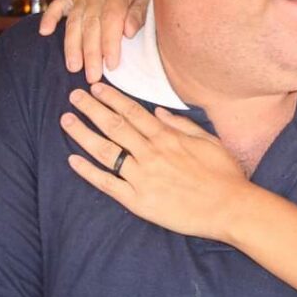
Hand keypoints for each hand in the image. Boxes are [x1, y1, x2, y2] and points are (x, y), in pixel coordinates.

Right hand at [38, 0, 152, 83]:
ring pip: (74, 21)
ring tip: (73, 67)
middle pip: (91, 24)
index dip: (110, 43)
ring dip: (72, 46)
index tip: (111, 65)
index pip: (111, 18)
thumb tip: (128, 32)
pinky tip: (44, 32)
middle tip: (92, 76)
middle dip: (91, 53)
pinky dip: (50, 17)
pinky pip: (59, 5)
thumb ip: (139, 13)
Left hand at [59, 82, 252, 241]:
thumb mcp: (207, 140)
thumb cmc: (223, 173)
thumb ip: (181, 124)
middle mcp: (151, 153)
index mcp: (167, 137)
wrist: (229, 207)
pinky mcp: (138, 200)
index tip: (96, 88)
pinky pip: (107, 183)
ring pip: (105, 150)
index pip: (132, 112)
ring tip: (67, 121)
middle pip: (114, 125)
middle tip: (74, 96)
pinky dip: (88, 172)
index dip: (112, 98)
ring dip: (83, 133)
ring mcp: (142, 176)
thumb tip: (157, 111)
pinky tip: (73, 160)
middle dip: (91, 108)